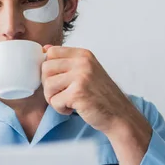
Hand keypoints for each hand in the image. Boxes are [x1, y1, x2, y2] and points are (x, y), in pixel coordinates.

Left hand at [41, 45, 151, 164]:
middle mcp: (82, 62)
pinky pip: (54, 101)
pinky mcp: (78, 93)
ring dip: (53, 98)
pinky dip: (60, 109)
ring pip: (47, 85)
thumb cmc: (100, 95)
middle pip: (45, 68)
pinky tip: (72, 109)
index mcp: (83, 54)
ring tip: (67, 102)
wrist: (119, 115)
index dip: (49, 69)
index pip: (50, 52)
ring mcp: (81, 76)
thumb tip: (44, 48)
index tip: (58, 80)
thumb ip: (67, 60)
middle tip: (61, 94)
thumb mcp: (87, 70)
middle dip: (49, 85)